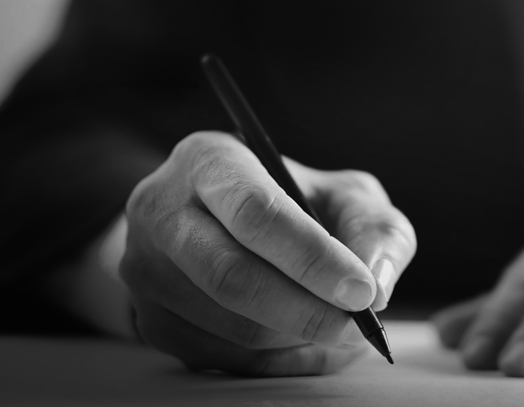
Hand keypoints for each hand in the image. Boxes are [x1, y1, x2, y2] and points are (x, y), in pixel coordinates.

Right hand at [120, 131, 415, 375]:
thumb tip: (378, 284)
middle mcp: (161, 210)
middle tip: (357, 326)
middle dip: (305, 310)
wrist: (223, 223)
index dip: (312, 258)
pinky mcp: (152, 320)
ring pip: (228, 326)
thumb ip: (375, 229)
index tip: (362, 291)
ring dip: (297, 340)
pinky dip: (278, 362)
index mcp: (209, 160)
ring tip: (341, 331)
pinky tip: (310, 345)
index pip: (254, 212)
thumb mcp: (344, 195)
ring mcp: (146, 269)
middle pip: (231, 276)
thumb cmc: (298, 203)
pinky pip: (221, 358)